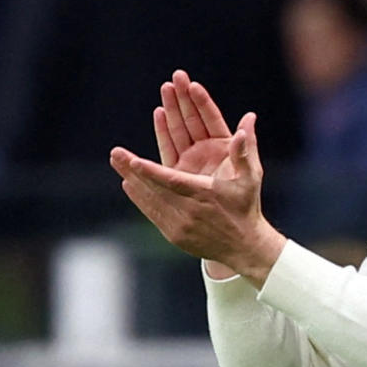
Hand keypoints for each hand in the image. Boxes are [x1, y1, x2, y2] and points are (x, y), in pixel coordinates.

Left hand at [110, 70, 285, 285]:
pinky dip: (140, 198)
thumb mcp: (251, 179)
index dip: (152, 171)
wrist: (243, 246)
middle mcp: (189, 211)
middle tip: (115, 154)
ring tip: (117, 163)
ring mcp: (179, 225)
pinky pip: (152, 213)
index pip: (173, 181)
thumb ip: (245, 149)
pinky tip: (129, 184)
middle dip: (133, 170)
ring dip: (133, 181)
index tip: (133, 160)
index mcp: (205, 195)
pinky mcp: (174, 235)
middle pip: (155, 189)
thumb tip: (247, 119)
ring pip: (151, 200)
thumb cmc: (246, 207)